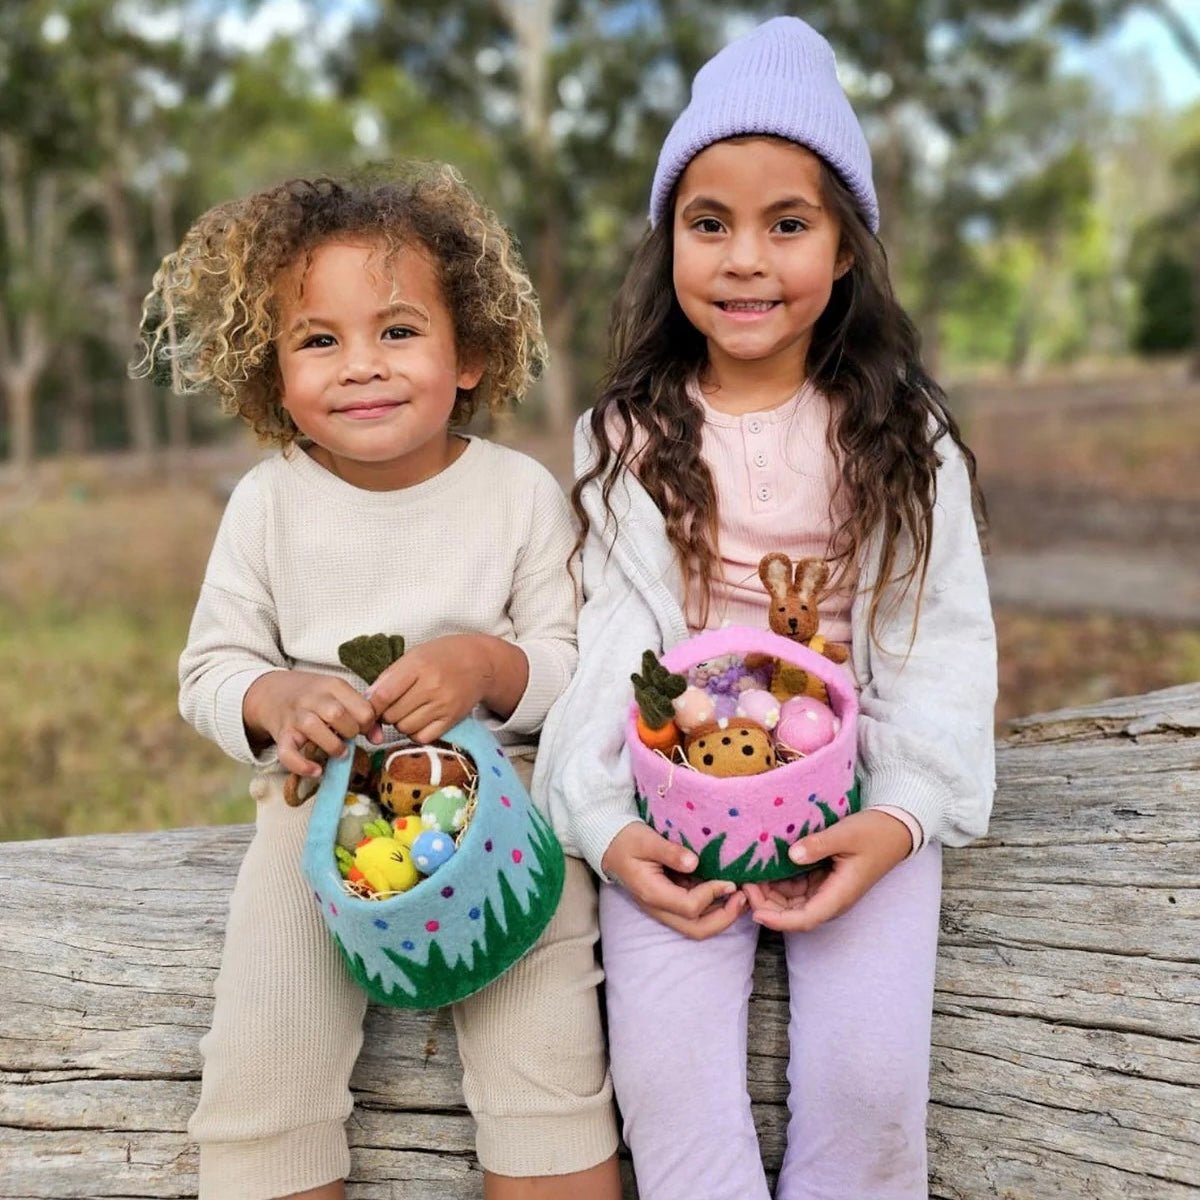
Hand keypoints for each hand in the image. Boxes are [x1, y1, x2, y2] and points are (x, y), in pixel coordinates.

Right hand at [243, 670, 379, 776]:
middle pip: (337, 714)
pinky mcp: (281, 735)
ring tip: (340, 753)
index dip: (369, 723)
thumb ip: (362, 712)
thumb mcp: (339, 695)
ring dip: (333, 746)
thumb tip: (379, 738)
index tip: (364, 729)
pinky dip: (302, 765)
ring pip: (313, 727)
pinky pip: (288, 753)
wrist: (271, 692)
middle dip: (351, 732)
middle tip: (350, 738)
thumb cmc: (313, 697)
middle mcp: (312, 698)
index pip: (362, 707)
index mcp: (333, 686)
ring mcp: (295, 716)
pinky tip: (317, 771)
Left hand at [368, 634, 526, 742]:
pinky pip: (423, 737)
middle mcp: (432, 686)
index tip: (370, 706)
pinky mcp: (452, 720)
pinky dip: (415, 732)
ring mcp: (444, 705)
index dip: (371, 705)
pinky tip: (419, 720)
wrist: (480, 662)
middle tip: (394, 704)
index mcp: (419, 665)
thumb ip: (389, 677)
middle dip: (387, 713)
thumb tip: (367, 701)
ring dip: (401, 723)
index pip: (384, 694)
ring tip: (408, 710)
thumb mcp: (414, 655)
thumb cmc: (442, 656)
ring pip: (405, 728)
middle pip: (392, 715)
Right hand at [601, 822, 745, 939]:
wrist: (610, 845)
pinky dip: (715, 906)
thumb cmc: (626, 840)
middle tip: (744, 898)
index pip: (690, 907)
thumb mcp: (646, 839)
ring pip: (697, 926)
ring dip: (723, 915)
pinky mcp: (671, 901)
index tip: (729, 880)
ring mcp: (665, 907)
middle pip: (696, 929)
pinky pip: (695, 913)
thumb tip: (694, 862)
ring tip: (741, 896)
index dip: (712, 895)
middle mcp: (660, 907)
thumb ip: (669, 851)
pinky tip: (727, 890)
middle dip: (725, 918)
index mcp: (653, 893)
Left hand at [743, 809, 911, 932]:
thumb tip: (792, 855)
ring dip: (769, 894)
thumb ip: (819, 845)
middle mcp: (830, 898)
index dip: (779, 920)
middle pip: (793, 913)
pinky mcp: (821, 880)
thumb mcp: (846, 834)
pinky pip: (795, 888)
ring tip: (747, 876)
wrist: (894, 830)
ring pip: (791, 902)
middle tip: (744, 884)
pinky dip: (778, 883)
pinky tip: (762, 870)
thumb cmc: (873, 833)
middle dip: (766, 905)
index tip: (756, 912)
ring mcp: (825, 890)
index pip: (805, 918)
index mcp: (839, 895)